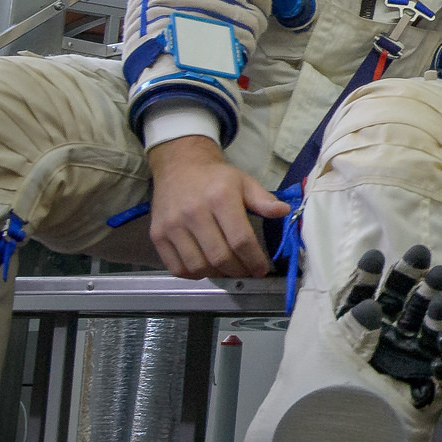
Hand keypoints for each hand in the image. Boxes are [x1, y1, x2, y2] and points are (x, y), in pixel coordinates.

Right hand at [147, 134, 289, 279]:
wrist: (179, 166)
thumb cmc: (215, 178)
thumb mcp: (244, 182)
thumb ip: (263, 200)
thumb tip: (283, 212)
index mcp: (220, 198)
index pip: (240, 239)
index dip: (254, 260)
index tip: (261, 269)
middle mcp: (194, 212)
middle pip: (220, 257)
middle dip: (238, 270)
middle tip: (246, 270)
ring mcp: (172, 225)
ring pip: (198, 266)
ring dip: (217, 274)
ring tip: (228, 268)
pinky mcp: (157, 235)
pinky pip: (177, 268)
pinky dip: (193, 274)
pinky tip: (205, 266)